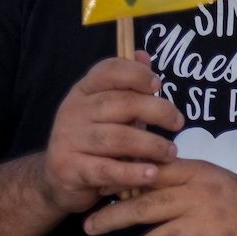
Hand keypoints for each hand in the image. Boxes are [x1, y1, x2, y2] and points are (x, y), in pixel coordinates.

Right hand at [41, 54, 182, 213]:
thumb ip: (129, 85)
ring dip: (150, 145)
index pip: (108, 70)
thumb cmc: (96, 139)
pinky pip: (106, 170)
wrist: (58, 179)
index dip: (136, 74)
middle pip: (119, 103)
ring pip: (116, 138)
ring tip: (170, 153)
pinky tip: (152, 173)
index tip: (158, 85)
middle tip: (178, 122)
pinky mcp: (69, 169)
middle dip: (155, 111)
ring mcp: (68, 140)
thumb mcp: (112, 110)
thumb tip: (143, 55)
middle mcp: (73, 111)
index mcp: (84, 90)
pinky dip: (132, 172)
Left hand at [84, 159, 236, 235]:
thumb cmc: (232, 200)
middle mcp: (201, 195)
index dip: (122, 181)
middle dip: (111, 218)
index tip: (98, 190)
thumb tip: (126, 187)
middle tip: (90, 227)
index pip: (151, 173)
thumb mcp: (207, 178)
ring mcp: (207, 224)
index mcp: (197, 173)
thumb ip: (174, 180)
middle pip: (145, 207)